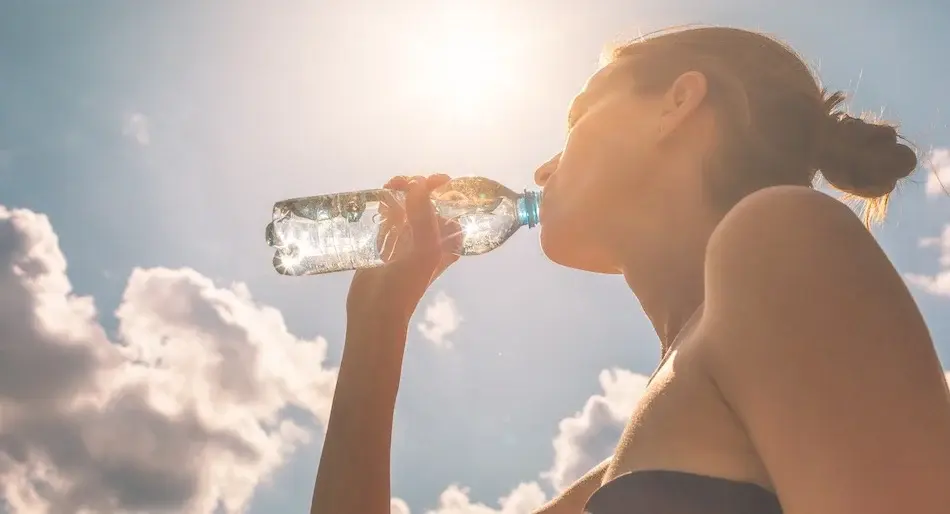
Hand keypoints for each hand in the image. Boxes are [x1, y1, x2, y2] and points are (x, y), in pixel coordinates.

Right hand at [346, 174, 461, 324]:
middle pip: (428, 201)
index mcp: (447, 242)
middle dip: (419, 186)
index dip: (446, 190)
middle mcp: (430, 238)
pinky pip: (390, 213)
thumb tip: (418, 184)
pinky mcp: (386, 240)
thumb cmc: (406, 284)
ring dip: (402, 190)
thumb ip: (425, 216)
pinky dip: (387, 201)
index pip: (453, 208)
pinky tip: (382, 195)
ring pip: (408, 205)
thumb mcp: (424, 250)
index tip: (435, 180)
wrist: (375, 309)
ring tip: (392, 186)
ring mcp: (407, 238)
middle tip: (405, 183)